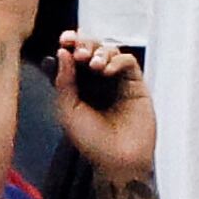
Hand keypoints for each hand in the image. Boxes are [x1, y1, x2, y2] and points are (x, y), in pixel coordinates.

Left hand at [53, 32, 154, 181]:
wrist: (118, 159)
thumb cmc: (91, 141)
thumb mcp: (67, 111)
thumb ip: (64, 81)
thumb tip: (63, 52)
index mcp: (79, 86)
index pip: (74, 57)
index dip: (71, 44)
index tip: (65, 39)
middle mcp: (98, 81)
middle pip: (93, 49)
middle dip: (85, 44)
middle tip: (80, 52)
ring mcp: (118, 81)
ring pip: (111, 51)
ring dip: (100, 52)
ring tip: (94, 65)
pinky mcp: (136, 84)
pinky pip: (128, 62)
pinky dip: (117, 60)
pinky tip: (107, 71)